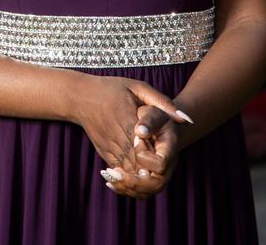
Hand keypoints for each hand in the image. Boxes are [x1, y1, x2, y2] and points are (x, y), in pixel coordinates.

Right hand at [71, 74, 191, 175]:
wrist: (79, 96)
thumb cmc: (110, 89)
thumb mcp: (137, 87)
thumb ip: (162, 102)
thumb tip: (186, 119)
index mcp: (128, 122)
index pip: (146, 149)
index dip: (158, 159)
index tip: (167, 158)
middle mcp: (117, 138)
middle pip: (137, 165)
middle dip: (152, 174)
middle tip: (165, 175)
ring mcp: (109, 146)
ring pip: (127, 172)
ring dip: (141, 178)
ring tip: (155, 178)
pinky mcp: (103, 151)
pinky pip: (117, 170)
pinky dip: (128, 176)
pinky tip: (140, 176)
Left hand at [101, 105, 182, 198]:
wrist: (156, 123)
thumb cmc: (152, 113)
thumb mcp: (154, 107)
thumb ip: (150, 119)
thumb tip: (140, 131)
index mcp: (170, 149)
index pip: (161, 164)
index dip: (145, 157)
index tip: (134, 140)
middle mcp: (167, 166)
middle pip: (156, 186)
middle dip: (134, 182)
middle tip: (114, 172)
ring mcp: (157, 174)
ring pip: (145, 192)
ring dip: (125, 187)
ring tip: (109, 174)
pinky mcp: (146, 177)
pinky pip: (137, 191)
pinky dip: (122, 187)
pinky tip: (108, 178)